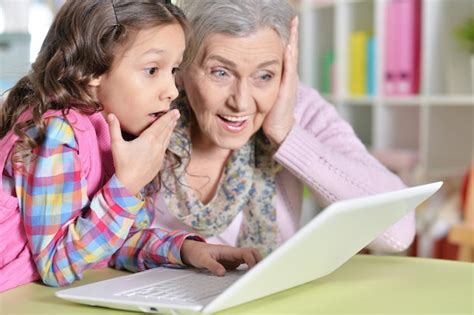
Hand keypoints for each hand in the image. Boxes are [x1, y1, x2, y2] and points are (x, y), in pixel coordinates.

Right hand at [107, 110, 179, 194]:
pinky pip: (165, 148)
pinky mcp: (159, 162)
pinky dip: (167, 140)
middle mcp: (157, 146)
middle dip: (171, 121)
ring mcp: (159, 155)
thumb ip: (114, 128)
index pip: (160, 125)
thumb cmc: (122, 164)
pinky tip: (167, 139)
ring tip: (174, 123)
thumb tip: (111, 114)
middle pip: (166, 131)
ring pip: (167, 139)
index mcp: (148, 140)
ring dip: (170, 130)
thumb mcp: (117, 145)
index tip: (175, 111)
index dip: (168, 117)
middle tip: (177, 113)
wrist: (130, 183)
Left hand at [180, 240, 261, 275]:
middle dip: (259, 260)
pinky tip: (250, 277)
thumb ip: (212, 265)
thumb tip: (223, 273)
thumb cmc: (198, 254)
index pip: (246, 252)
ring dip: (256, 264)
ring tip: (258, 276)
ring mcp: (234, 258)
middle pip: (252, 252)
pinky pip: (245, 264)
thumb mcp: (203, 260)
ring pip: (250, 258)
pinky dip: (250, 269)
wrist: (193, 251)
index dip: (251, 260)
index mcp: (228, 251)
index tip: (252, 271)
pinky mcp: (232, 263)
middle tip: (261, 273)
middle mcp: (233, 253)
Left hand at [262, 16, 298, 145]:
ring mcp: (290, 81)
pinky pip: (288, 70)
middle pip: (290, 48)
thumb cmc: (270, 114)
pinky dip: (289, 57)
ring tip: (293, 23)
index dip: (284, 36)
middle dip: (291, 32)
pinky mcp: (287, 89)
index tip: (282, 21)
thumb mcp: (263, 93)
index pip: (284, 50)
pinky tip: (287, 46)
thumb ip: (259, 81)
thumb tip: (244, 71)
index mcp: (282, 75)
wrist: (279, 129)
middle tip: (291, 16)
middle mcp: (288, 75)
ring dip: (292, 39)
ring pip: (292, 56)